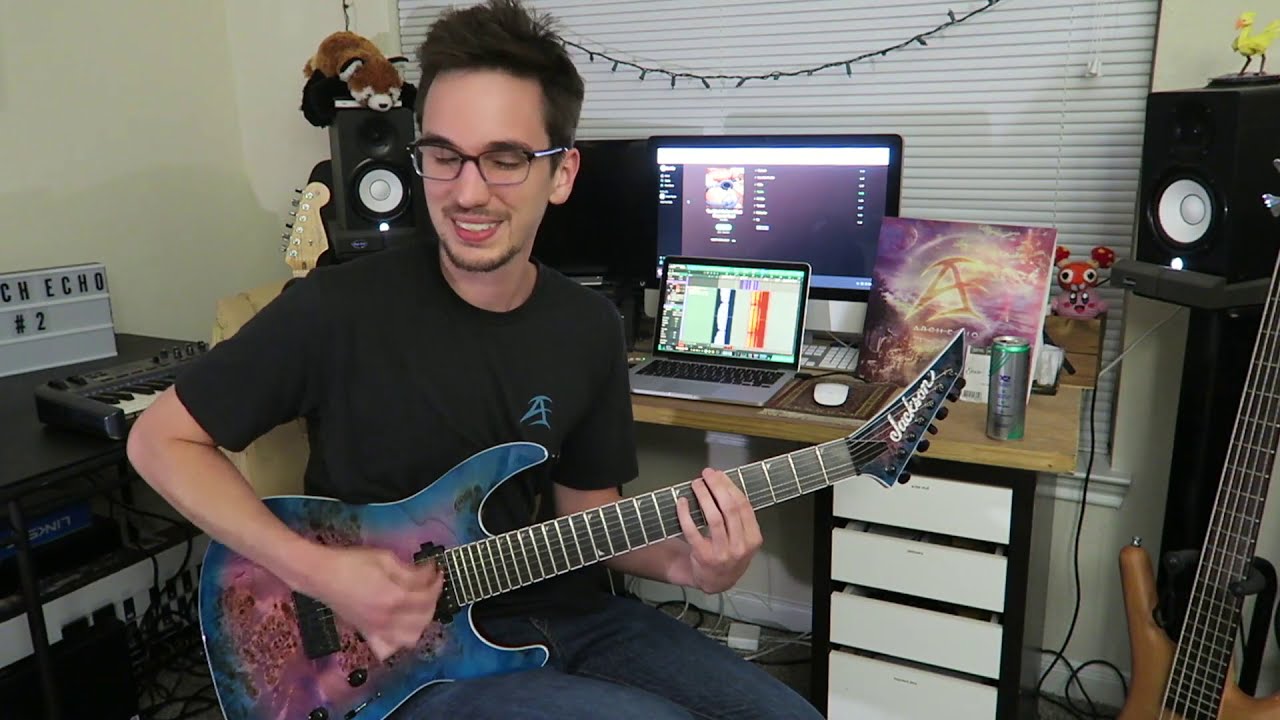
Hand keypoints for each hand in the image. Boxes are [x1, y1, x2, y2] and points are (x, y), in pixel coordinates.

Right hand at [305, 545, 442, 661]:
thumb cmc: (350, 562)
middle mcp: (388, 619)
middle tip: (431, 584)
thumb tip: (428, 574)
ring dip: (421, 622)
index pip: (427, 595)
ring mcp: (377, 629)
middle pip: (424, 617)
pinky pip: (388, 648)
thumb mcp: (385, 559)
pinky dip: (398, 641)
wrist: (321, 575)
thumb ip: (409, 571)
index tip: (437, 570)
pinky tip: (400, 627)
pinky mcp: (366, 633)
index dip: (436, 581)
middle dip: (433, 599)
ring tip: (420, 605)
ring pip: (411, 637)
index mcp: (394, 598)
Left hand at [675, 467, 763, 593]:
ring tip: (696, 484)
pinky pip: (692, 530)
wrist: (715, 581)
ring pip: (713, 517)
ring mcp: (722, 553)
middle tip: (707, 474)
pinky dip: (685, 513)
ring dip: (703, 496)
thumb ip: (740, 518)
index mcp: (753, 539)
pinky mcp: (703, 556)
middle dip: (717, 487)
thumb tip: (723, 484)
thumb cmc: (730, 555)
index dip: (730, 487)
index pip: (744, 506)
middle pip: (729, 509)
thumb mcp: (744, 540)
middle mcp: (740, 546)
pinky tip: (682, 502)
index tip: (720, 475)